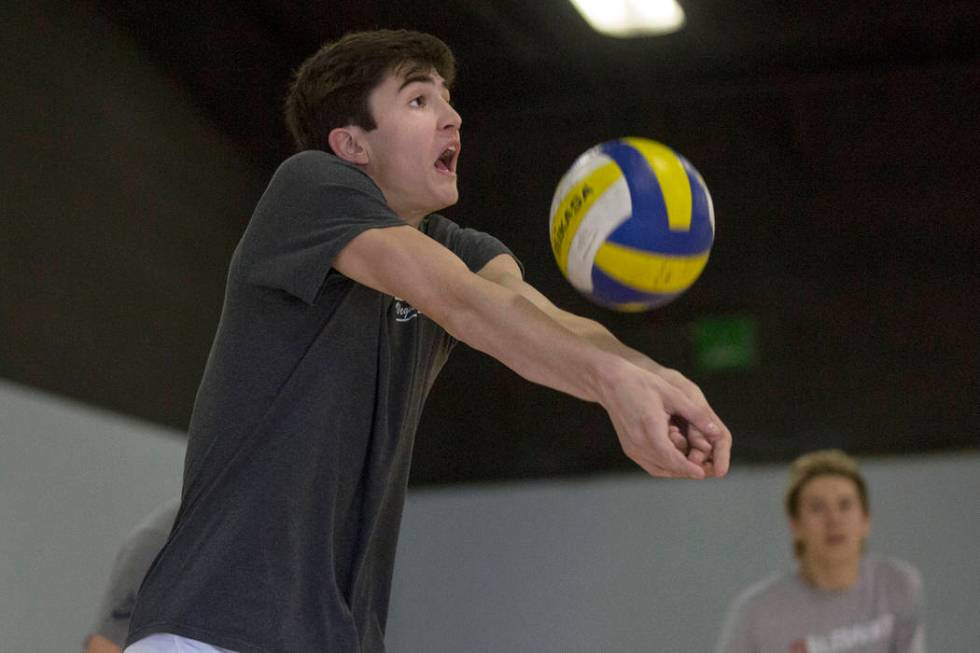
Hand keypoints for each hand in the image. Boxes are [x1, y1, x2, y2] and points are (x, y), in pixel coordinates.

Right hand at [598, 362, 730, 478]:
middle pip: (666, 467)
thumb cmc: (642, 384)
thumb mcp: (672, 394)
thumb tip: (716, 432)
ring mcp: (631, 448)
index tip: (703, 474)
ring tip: (695, 466)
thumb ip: (696, 414)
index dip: (688, 468)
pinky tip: (678, 460)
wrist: (611, 383)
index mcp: (649, 429)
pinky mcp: (629, 448)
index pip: (671, 458)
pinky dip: (665, 466)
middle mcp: (637, 443)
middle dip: (686, 471)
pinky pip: (650, 464)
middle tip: (706, 470)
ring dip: (676, 471)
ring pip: (658, 469)